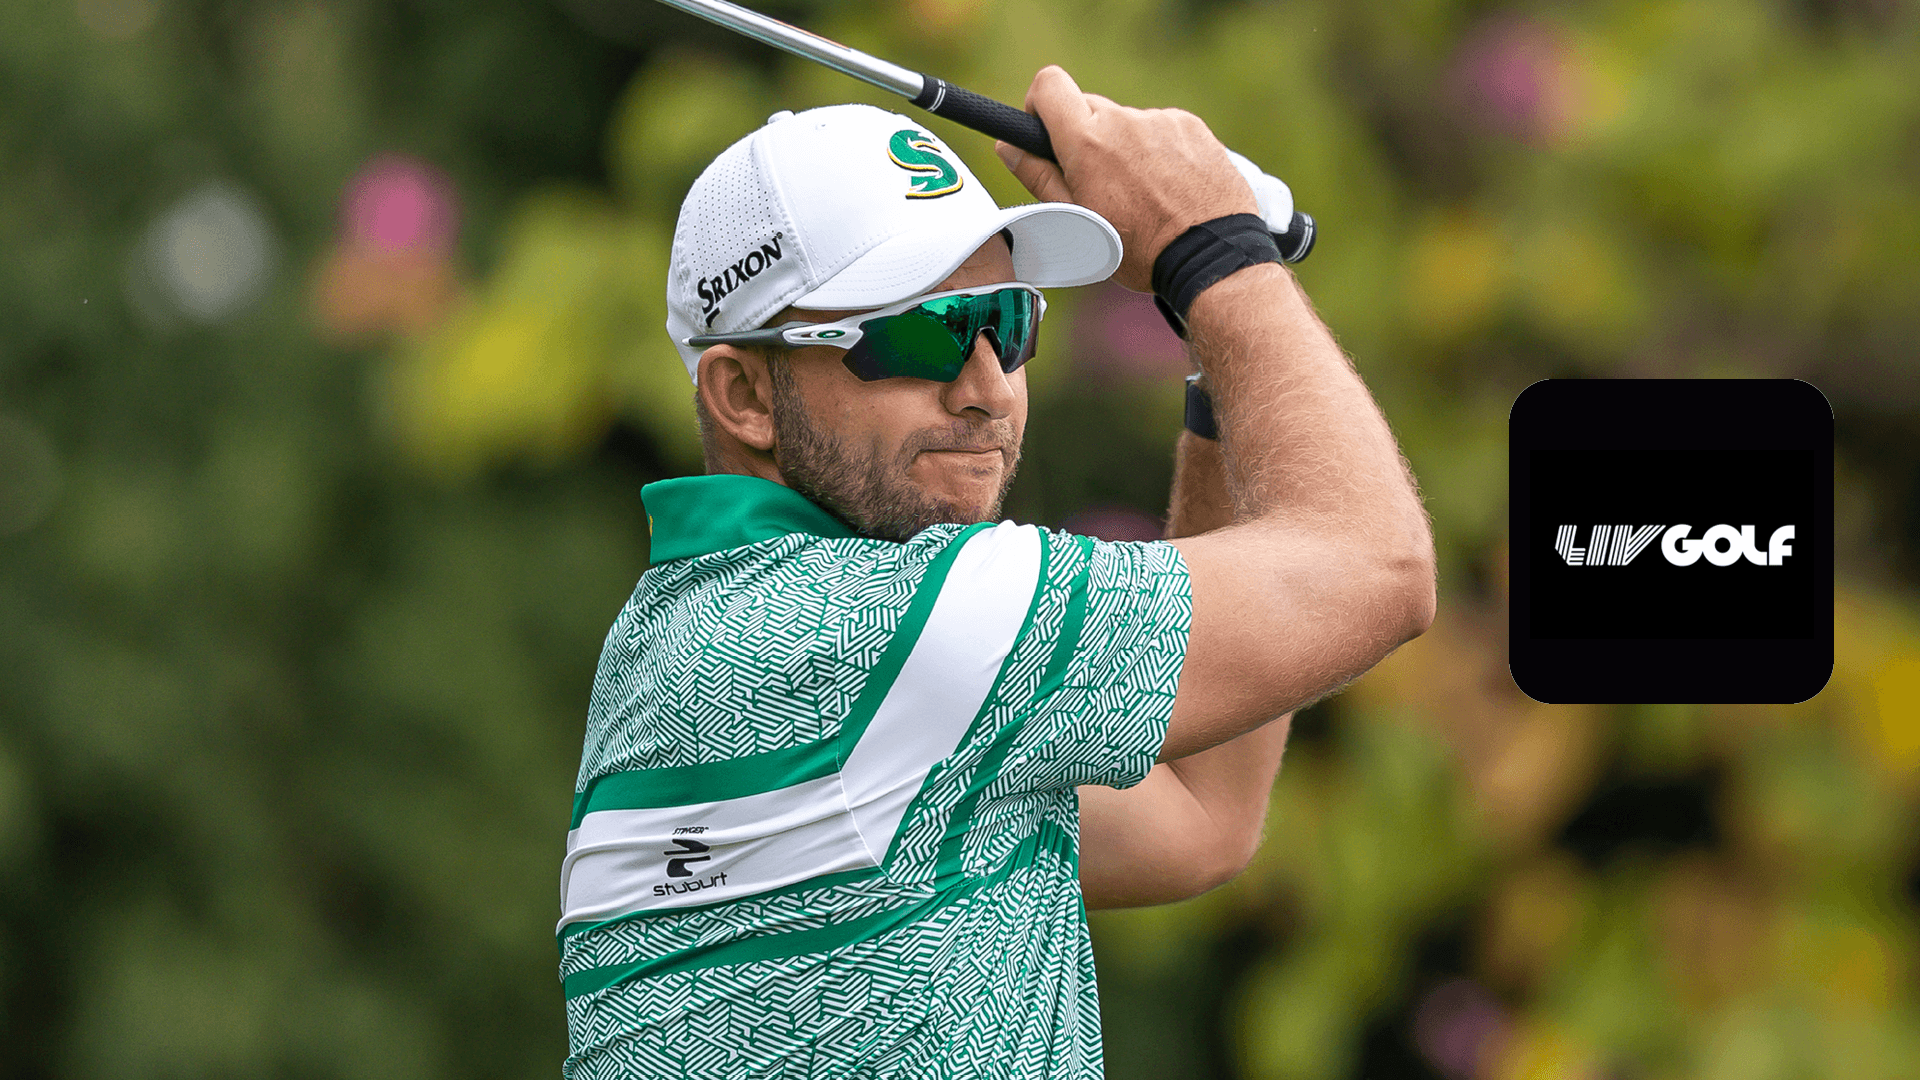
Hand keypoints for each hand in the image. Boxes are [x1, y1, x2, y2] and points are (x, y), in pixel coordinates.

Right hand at [994, 66, 1257, 291]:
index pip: (1048, 85)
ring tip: (1144, 193)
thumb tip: (1007, 146)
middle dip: (1086, 138)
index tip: (1047, 131)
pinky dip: (1158, 150)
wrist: (1210, 255)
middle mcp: (1123, 122)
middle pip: (1089, 108)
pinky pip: (1161, 128)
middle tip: (1100, 182)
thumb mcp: (1078, 221)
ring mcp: (1160, 121)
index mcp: (1087, 143)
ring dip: (1125, 147)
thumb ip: (1039, 177)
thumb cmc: (1139, 249)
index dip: (1041, 105)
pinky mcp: (1190, 126)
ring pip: (1127, 122)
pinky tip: (1170, 186)